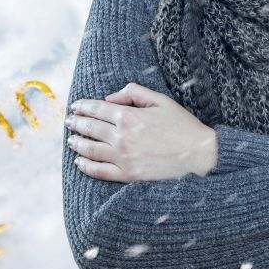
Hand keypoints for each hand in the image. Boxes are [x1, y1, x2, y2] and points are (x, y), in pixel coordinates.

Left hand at [65, 82, 217, 181]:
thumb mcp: (160, 100)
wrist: (200, 154)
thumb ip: (133, 93)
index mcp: (128, 116)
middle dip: (76, 123)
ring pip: (91, 150)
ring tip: (71, 140)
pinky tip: (79, 162)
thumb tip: (109, 98)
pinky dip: (86, 167)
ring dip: (77, 143)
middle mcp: (122, 137)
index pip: (96, 109)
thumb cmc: (182, 125)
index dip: (83, 106)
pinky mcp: (128, 175)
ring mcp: (123, 158)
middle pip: (90, 128)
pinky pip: (100, 172)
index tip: (75, 106)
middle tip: (68, 121)